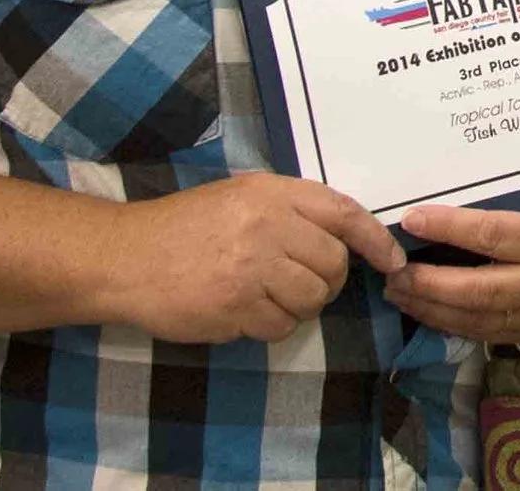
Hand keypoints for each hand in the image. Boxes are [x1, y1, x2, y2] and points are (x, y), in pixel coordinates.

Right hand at [97, 172, 402, 343]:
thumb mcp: (242, 197)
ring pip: (312, 299)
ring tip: (267, 295)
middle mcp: (268, 227)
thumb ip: (291, 210)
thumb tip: (345, 237)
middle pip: (333, 264)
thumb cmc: (186, 225)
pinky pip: (280, 326)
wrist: (125, 257)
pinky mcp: (234, 308)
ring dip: (299, 306)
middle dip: (326, 280)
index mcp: (274, 193)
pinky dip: (270, 326)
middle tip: (298, 281)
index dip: (376, 241)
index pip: (345, 214)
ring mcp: (252, 269)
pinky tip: (245, 311)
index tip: (394, 262)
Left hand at [382, 186, 519, 343]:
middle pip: (479, 290)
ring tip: (398, 293)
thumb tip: (443, 185)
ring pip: (478, 319)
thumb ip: (501, 194)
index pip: (491, 234)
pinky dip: (452, 323)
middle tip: (393, 273)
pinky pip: (488, 332)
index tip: (410, 219)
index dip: (448, 227)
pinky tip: (427, 310)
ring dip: (432, 309)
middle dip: (430, 284)